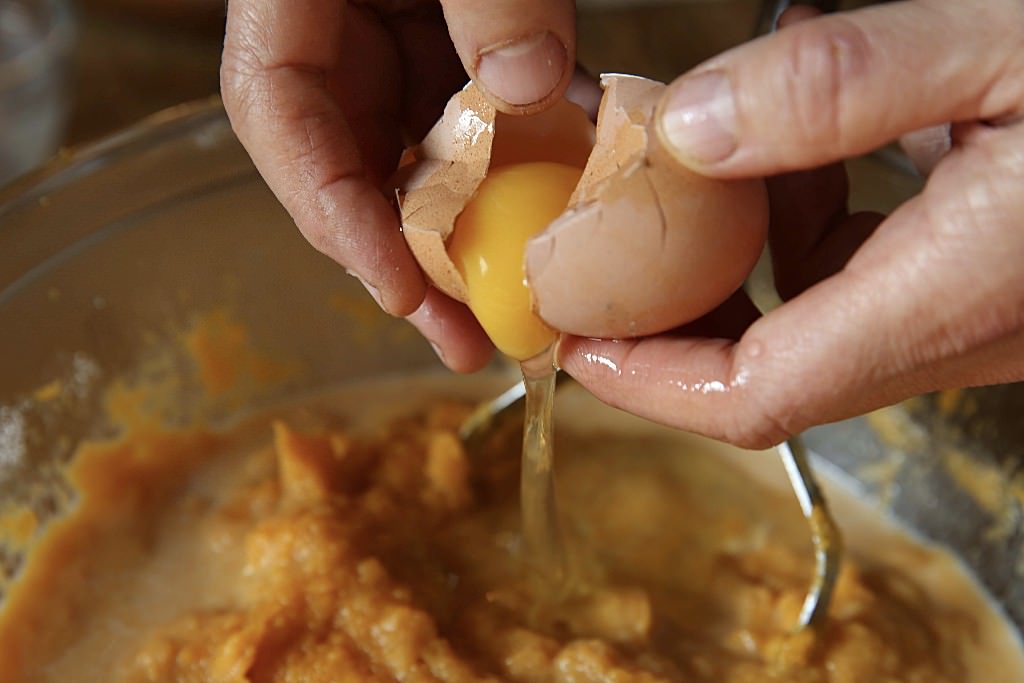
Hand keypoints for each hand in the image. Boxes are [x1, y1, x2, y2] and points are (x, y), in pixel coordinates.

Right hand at [221, 0, 576, 371]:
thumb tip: (533, 86)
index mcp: (288, 2)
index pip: (279, 121)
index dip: (332, 215)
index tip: (397, 290)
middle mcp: (334, 39)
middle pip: (352, 168)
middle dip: (411, 262)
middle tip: (464, 340)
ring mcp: (395, 44)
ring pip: (421, 158)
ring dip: (472, 232)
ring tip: (520, 306)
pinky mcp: (450, 40)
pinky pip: (481, 115)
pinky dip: (524, 158)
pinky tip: (568, 198)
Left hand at [556, 1, 1023, 448]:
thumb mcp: (999, 45)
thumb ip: (843, 86)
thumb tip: (690, 129)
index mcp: (952, 296)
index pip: (757, 393)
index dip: (646, 381)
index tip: (572, 337)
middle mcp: (962, 332)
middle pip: (771, 370)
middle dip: (673, 316)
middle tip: (599, 250)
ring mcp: (976, 314)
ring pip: (813, 318)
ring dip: (741, 248)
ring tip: (709, 156)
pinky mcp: (986, 282)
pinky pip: (864, 277)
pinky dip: (811, 218)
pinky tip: (811, 146)